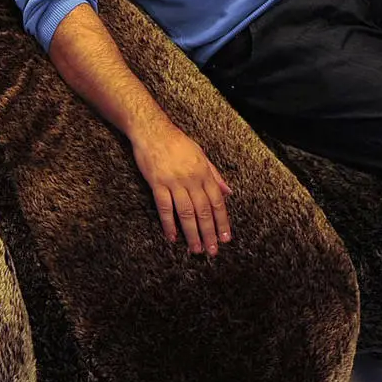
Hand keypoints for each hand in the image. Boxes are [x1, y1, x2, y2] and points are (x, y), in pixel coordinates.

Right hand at [132, 120, 233, 254]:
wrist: (153, 130)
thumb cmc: (177, 142)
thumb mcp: (201, 155)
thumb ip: (214, 175)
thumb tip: (228, 192)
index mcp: (204, 173)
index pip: (217, 202)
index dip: (222, 222)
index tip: (225, 238)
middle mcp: (191, 179)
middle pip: (203, 211)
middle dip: (209, 233)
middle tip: (212, 251)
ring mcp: (174, 182)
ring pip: (186, 213)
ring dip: (192, 233)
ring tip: (195, 250)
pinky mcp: (157, 183)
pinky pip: (164, 207)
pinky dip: (168, 224)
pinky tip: (172, 237)